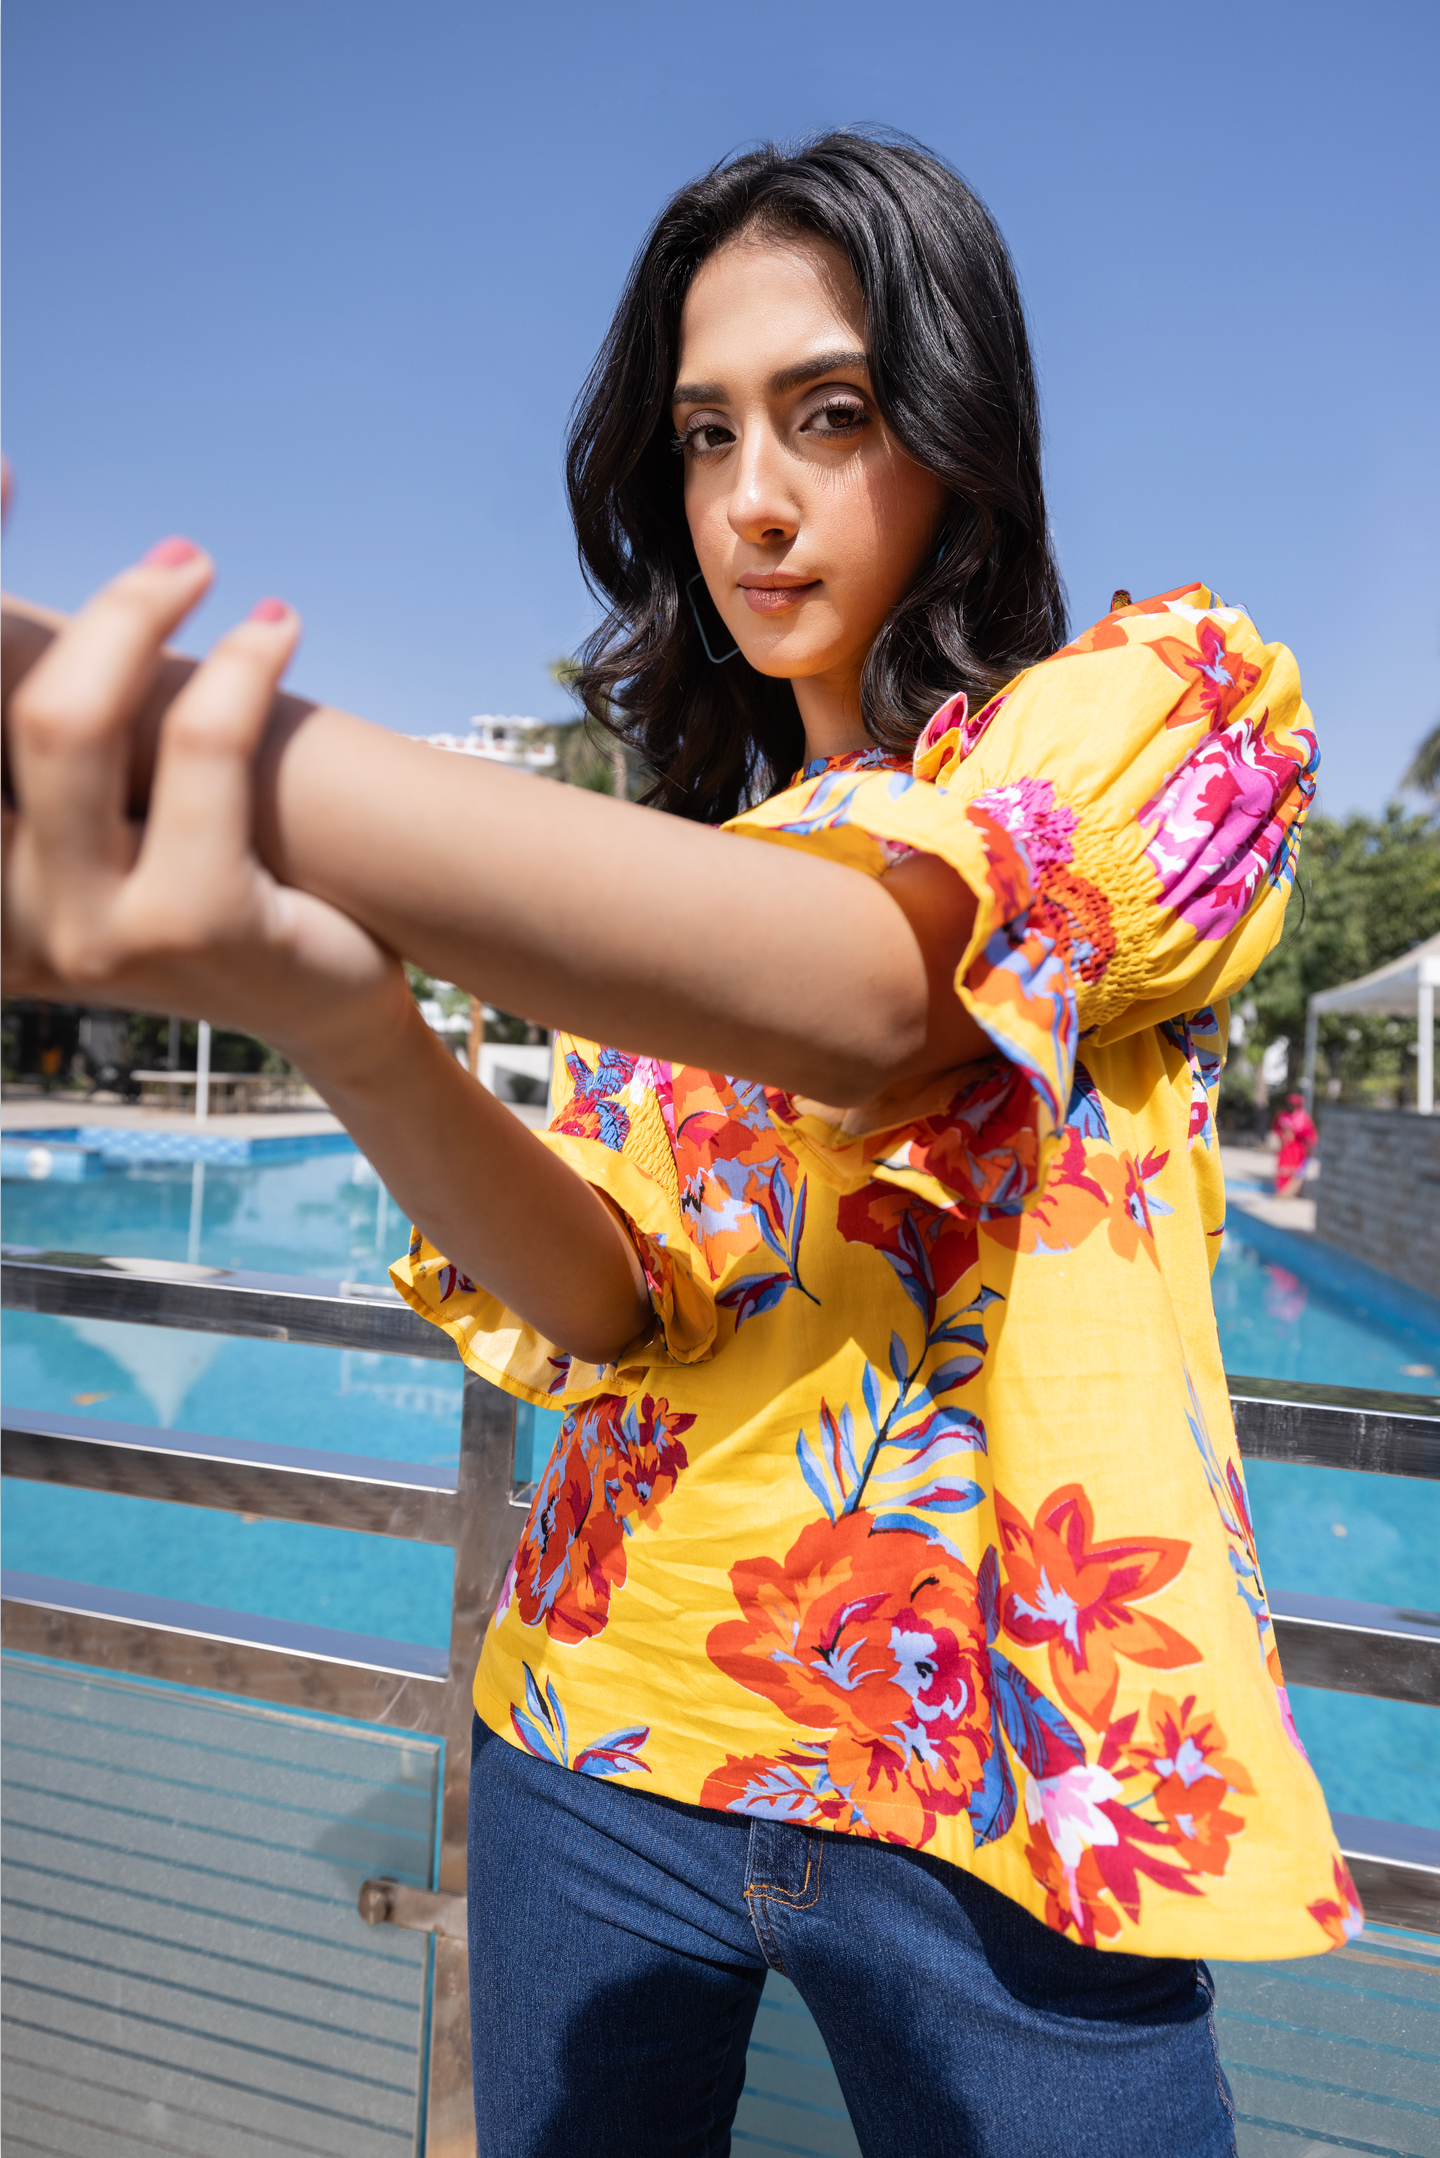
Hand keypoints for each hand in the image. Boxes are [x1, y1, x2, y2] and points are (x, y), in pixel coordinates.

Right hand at [2, 539, 410, 1082]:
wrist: (329, 1005)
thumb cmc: (212, 882)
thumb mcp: (106, 819)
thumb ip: (56, 740)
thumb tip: (13, 610)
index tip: (0, 477)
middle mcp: (6, 919)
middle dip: (46, 586)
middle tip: (153, 545)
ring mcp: (89, 934)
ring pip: (69, 720)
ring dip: (138, 610)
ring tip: (197, 567)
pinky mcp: (191, 924)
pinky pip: (199, 745)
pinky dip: (238, 660)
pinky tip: (275, 625)